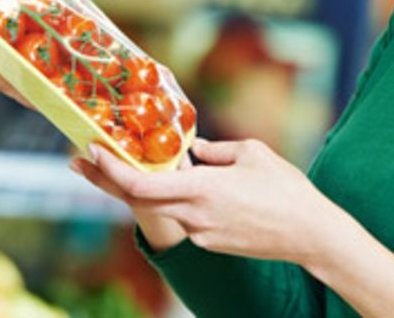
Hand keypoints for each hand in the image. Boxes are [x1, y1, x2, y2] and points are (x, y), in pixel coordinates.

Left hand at [74, 138, 339, 264]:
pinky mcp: (212, 243)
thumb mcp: (251, 153)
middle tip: (82, 161)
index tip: (91, 150)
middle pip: (140, 198)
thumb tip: (194, 149)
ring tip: (130, 164)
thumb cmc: (286, 189)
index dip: (110, 170)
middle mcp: (194, 215)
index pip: (141, 184)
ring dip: (149, 188)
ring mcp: (202, 233)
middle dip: (108, 179)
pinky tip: (190, 187)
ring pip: (166, 206)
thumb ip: (215, 150)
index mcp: (200, 189)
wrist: (311, 235)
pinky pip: (188, 217)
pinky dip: (180, 201)